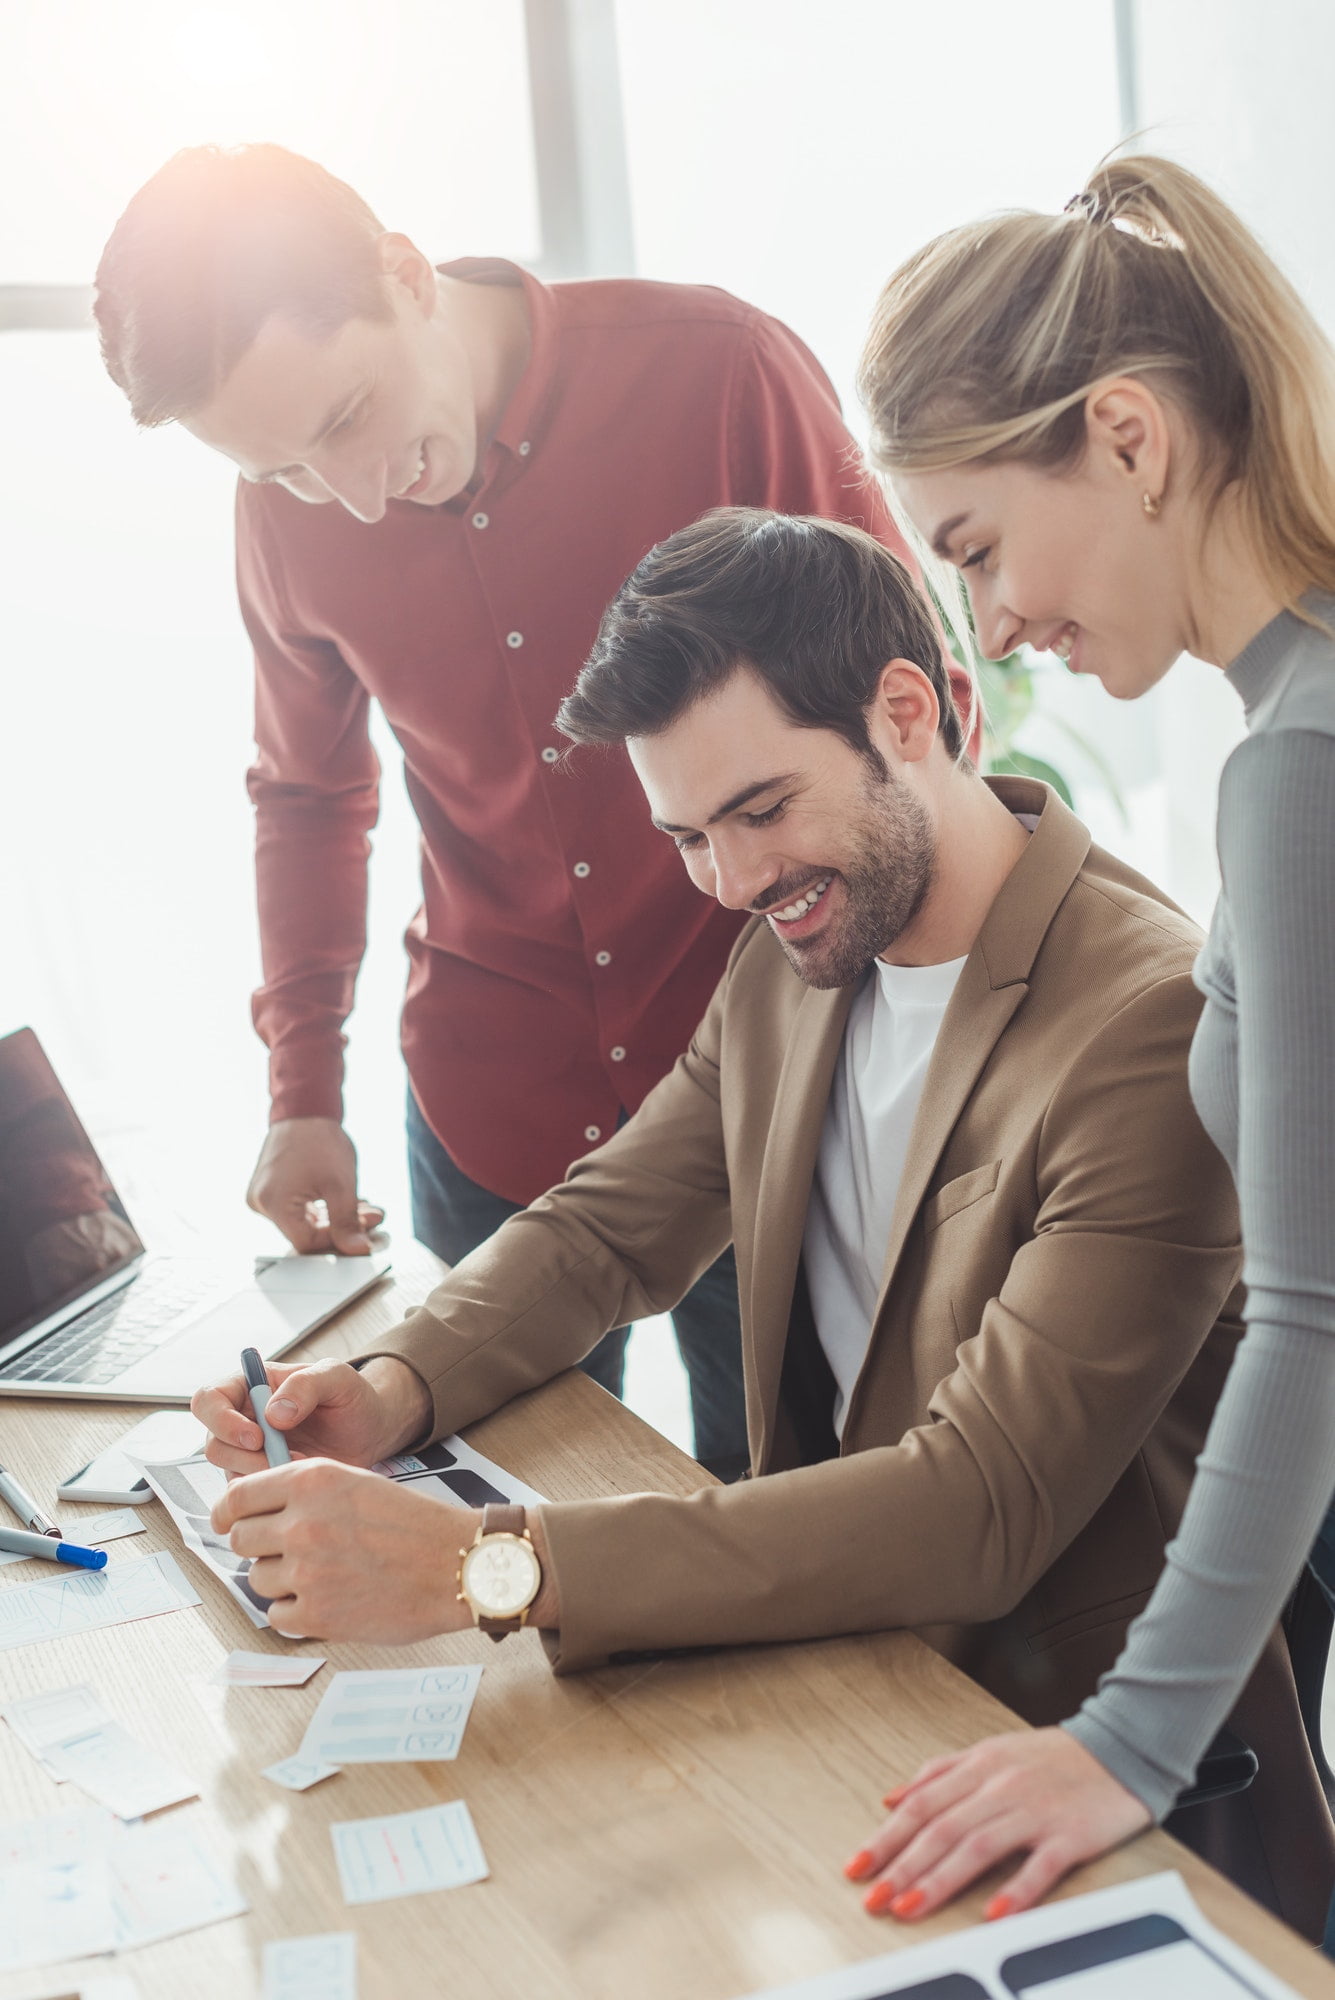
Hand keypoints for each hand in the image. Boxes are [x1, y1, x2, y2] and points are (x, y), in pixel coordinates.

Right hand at [192, 1354, 431, 1475]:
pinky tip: (300, 1482)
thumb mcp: (337, 1378)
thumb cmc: (351, 1397)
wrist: (371, 1430)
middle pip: (212, 1443)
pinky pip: (250, 1495)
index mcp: (250, 1386)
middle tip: (284, 1459)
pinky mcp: (263, 1479)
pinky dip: (271, 1492)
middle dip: (245, 1457)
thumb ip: (306, 1385)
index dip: (221, 1420)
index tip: (256, 1436)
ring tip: (302, 1467)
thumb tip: (273, 1413)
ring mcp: (250, 1453)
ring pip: (228, 1473)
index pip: (208, 1399)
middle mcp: (242, 1420)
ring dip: (261, 1476)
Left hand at [213, 1459, 473, 1641]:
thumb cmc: (415, 1525)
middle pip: (240, 1539)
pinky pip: (276, 1614)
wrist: (457, 1566)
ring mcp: (306, 1572)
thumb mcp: (357, 1483)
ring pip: (256, 1578)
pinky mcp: (316, 1615)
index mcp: (312, 1482)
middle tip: (286, 1552)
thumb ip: (306, 1492)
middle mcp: (302, 1523)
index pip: (237, 1496)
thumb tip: (256, 1510)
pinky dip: (295, 1611)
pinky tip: (327, 1599)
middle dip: (257, 1546)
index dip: (226, 1512)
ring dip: (280, 1580)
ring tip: (321, 1575)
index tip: (226, 1521)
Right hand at [247, 1117, 383, 1253]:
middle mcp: (260, 1204)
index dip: (338, 1242)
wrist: (304, 1109)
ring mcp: (263, 1197)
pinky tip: (350, 1204)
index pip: (306, 1243)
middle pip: (306, 1234)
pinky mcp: (271, 1191)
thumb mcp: (340, 1185)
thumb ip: (348, 1222)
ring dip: (338, 1219)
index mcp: (272, 1204)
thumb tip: (358, 1250)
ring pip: (306, 1223)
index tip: (365, 1234)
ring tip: (367, 1209)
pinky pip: (299, 1210)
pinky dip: (325, 1209)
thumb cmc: (319, 1140)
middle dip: (344, 1228)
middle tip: (374, 1219)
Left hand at [842, 1727, 1151, 1920]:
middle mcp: (1001, 1785)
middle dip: (903, 1866)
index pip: (921, 1804)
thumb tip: (892, 1795)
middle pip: (942, 1828)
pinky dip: (1016, 1890)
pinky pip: (1039, 1865)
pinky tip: (994, 1914)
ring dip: (940, 1880)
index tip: (858, 1867)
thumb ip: (939, 1772)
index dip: (886, 1837)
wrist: (1122, 1745)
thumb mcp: (991, 1751)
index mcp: (979, 1765)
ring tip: (910, 1907)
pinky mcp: (1071, 1834)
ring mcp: (1036, 1809)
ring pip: (979, 1846)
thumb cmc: (1053, 1757)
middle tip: (874, 1899)